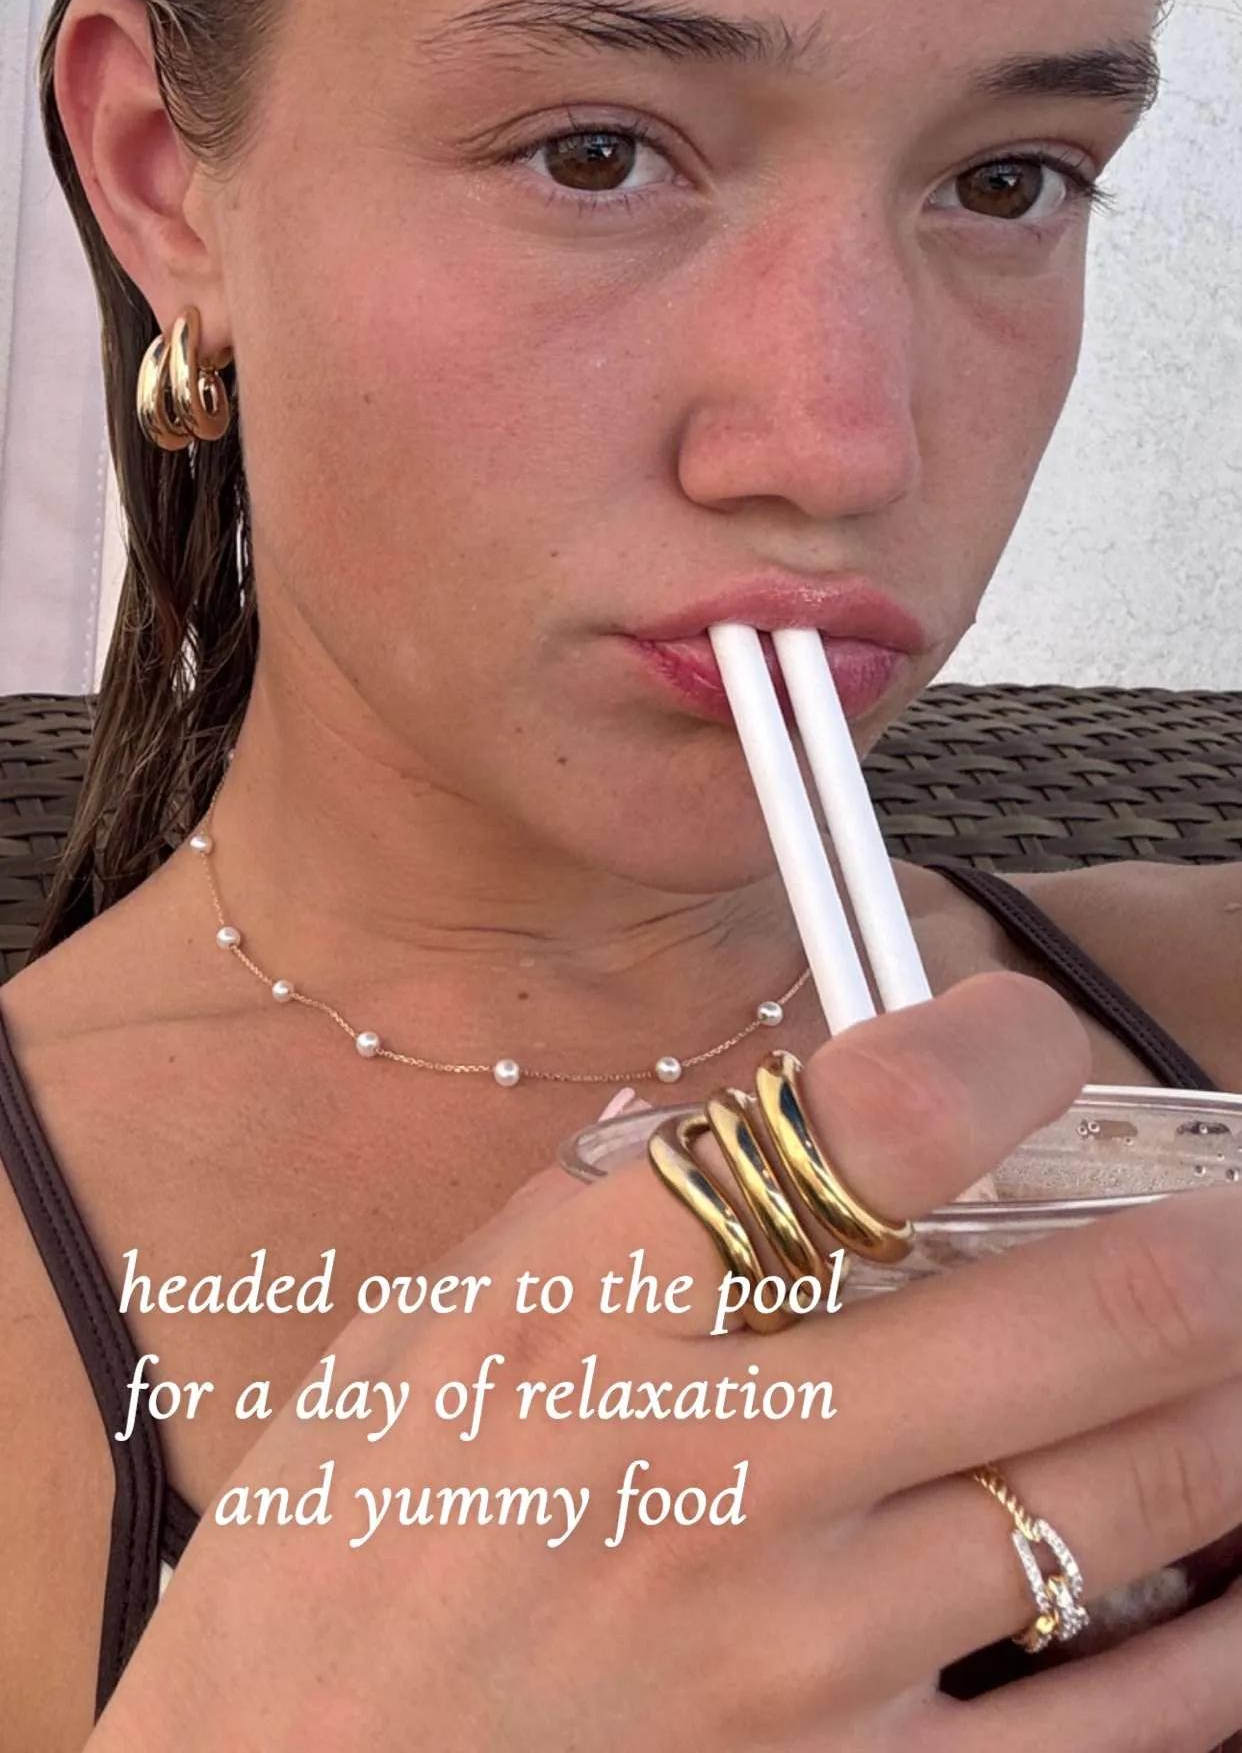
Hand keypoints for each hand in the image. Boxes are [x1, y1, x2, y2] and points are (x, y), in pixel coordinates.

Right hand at [87, 975, 1241, 1751]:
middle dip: (1215, 1237)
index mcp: (593, 1316)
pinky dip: (1219, 1640)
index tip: (1031, 1040)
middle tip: (1238, 1209)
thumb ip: (596, 1217)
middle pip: (1083, 1313)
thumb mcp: (418, 1336)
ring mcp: (807, 1669)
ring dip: (1235, 1405)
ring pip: (1138, 1503)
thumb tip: (780, 1116)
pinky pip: (1122, 1733)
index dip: (1003, 1047)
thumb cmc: (341, 1572)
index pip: (869, 1125)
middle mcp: (724, 1475)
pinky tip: (1237, 1581)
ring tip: (1241, 1355)